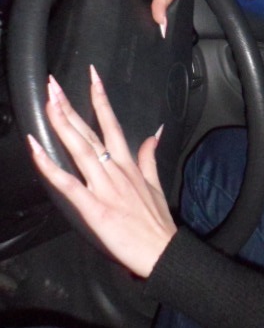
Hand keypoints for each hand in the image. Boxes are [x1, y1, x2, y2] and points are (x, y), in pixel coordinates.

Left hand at [27, 68, 176, 277]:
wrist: (163, 252)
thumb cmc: (157, 222)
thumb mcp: (156, 185)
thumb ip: (149, 158)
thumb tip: (154, 133)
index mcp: (128, 165)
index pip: (112, 124)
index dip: (100, 99)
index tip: (92, 76)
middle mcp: (115, 171)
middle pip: (89, 132)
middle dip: (70, 106)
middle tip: (53, 84)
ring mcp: (104, 188)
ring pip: (79, 149)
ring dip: (62, 124)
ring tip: (48, 103)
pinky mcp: (94, 208)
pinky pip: (68, 183)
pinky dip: (50, 166)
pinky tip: (36, 149)